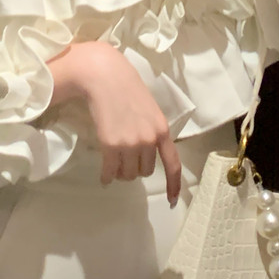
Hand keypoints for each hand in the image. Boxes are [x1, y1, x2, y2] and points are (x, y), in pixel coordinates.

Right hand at [47, 42, 181, 205]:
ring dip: (121, 171)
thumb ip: (153, 131)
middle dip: (136, 167)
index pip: (172, 163)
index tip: (171, 200)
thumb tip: (149, 154)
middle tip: (126, 155)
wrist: (106, 77)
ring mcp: (130, 143)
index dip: (173, 184)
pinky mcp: (110, 145)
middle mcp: (149, 139)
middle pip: (144, 171)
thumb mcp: (150, 110)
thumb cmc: (128, 89)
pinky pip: (110, 172)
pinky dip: (107, 176)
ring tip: (115, 158)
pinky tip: (104, 175)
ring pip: (127, 174)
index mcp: (162, 130)